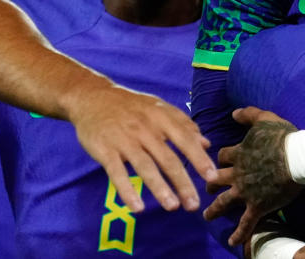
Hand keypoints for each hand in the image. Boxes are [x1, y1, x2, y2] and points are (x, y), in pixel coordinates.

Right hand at [68, 84, 216, 213]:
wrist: (93, 96)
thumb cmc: (132, 106)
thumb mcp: (159, 107)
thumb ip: (184, 125)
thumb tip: (206, 144)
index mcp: (161, 117)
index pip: (185, 139)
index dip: (199, 159)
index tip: (212, 177)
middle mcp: (145, 128)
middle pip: (167, 158)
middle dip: (183, 183)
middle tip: (194, 204)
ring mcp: (124, 139)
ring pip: (145, 167)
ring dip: (160, 188)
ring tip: (173, 207)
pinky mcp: (105, 150)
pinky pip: (117, 173)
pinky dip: (127, 191)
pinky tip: (138, 207)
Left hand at [204, 106, 302, 244]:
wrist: (297, 157)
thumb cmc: (283, 136)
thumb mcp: (264, 118)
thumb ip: (248, 114)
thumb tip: (233, 112)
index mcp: (238, 153)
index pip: (221, 156)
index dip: (219, 158)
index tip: (219, 161)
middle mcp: (237, 173)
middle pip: (216, 179)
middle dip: (210, 183)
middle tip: (207, 188)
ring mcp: (245, 191)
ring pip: (223, 202)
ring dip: (214, 210)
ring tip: (207, 216)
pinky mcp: (257, 205)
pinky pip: (245, 223)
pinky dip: (238, 234)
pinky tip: (232, 242)